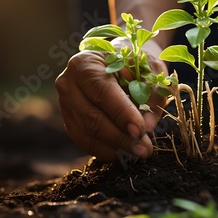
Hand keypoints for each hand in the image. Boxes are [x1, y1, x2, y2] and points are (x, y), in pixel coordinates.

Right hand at [55, 40, 167, 161]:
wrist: (119, 65)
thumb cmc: (135, 64)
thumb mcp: (149, 69)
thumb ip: (151, 94)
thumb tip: (148, 125)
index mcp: (85, 64)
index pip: (102, 91)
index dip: (122, 113)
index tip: (140, 130)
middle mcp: (68, 84)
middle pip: (92, 116)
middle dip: (121, 137)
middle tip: (145, 149)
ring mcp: (66, 105)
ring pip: (88, 133)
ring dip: (116, 147)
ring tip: (140, 152)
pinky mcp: (70, 122)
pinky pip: (85, 142)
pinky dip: (106, 150)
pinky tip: (125, 153)